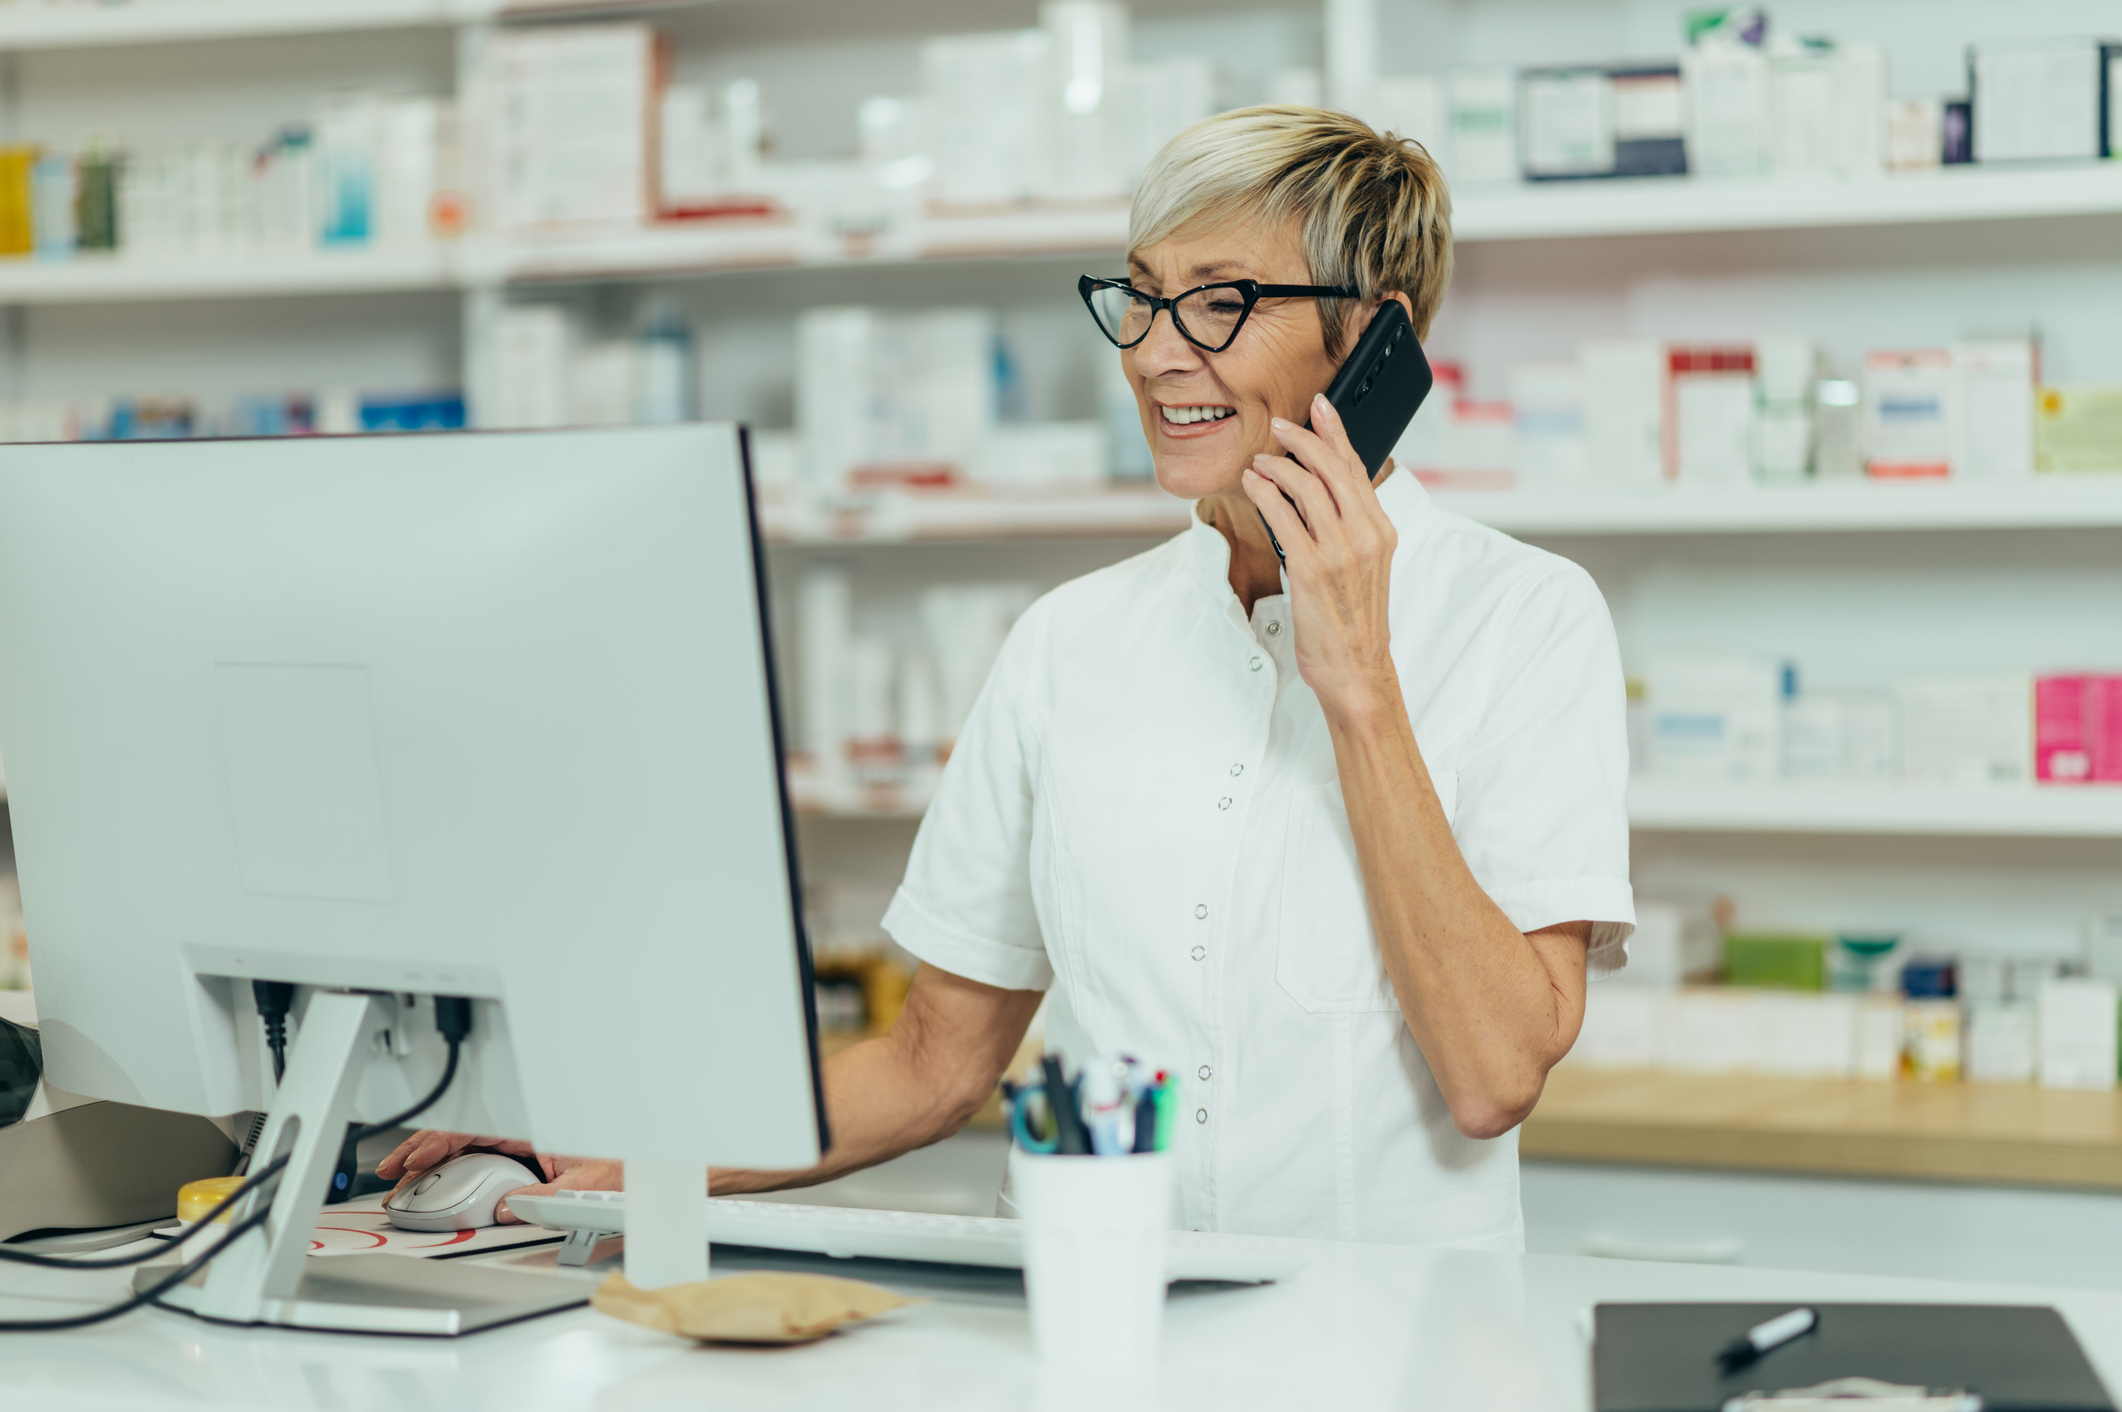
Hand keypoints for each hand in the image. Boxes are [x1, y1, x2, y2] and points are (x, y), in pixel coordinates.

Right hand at [375, 1130, 623, 1224]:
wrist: (646, 1173)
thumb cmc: (623, 1168)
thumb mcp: (584, 1185)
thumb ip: (543, 1200)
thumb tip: (505, 1209)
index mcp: (533, 1129)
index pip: (473, 1129)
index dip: (438, 1143)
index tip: (414, 1160)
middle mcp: (523, 1134)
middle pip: (460, 1136)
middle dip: (420, 1151)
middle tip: (390, 1172)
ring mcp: (520, 1147)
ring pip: (465, 1148)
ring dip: (431, 1163)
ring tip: (402, 1182)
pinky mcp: (522, 1161)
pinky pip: (479, 1160)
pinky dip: (452, 1170)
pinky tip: (435, 1184)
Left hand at [1240, 392, 1400, 717]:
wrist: (1357, 668)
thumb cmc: (1354, 622)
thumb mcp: (1363, 567)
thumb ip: (1349, 530)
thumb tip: (1318, 495)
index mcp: (1381, 531)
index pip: (1357, 469)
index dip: (1337, 433)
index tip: (1320, 408)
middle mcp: (1366, 535)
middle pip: (1333, 467)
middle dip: (1304, 438)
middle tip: (1280, 424)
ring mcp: (1340, 551)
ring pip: (1308, 486)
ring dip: (1278, 464)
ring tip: (1260, 460)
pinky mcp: (1312, 568)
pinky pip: (1284, 517)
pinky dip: (1265, 493)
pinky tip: (1253, 484)